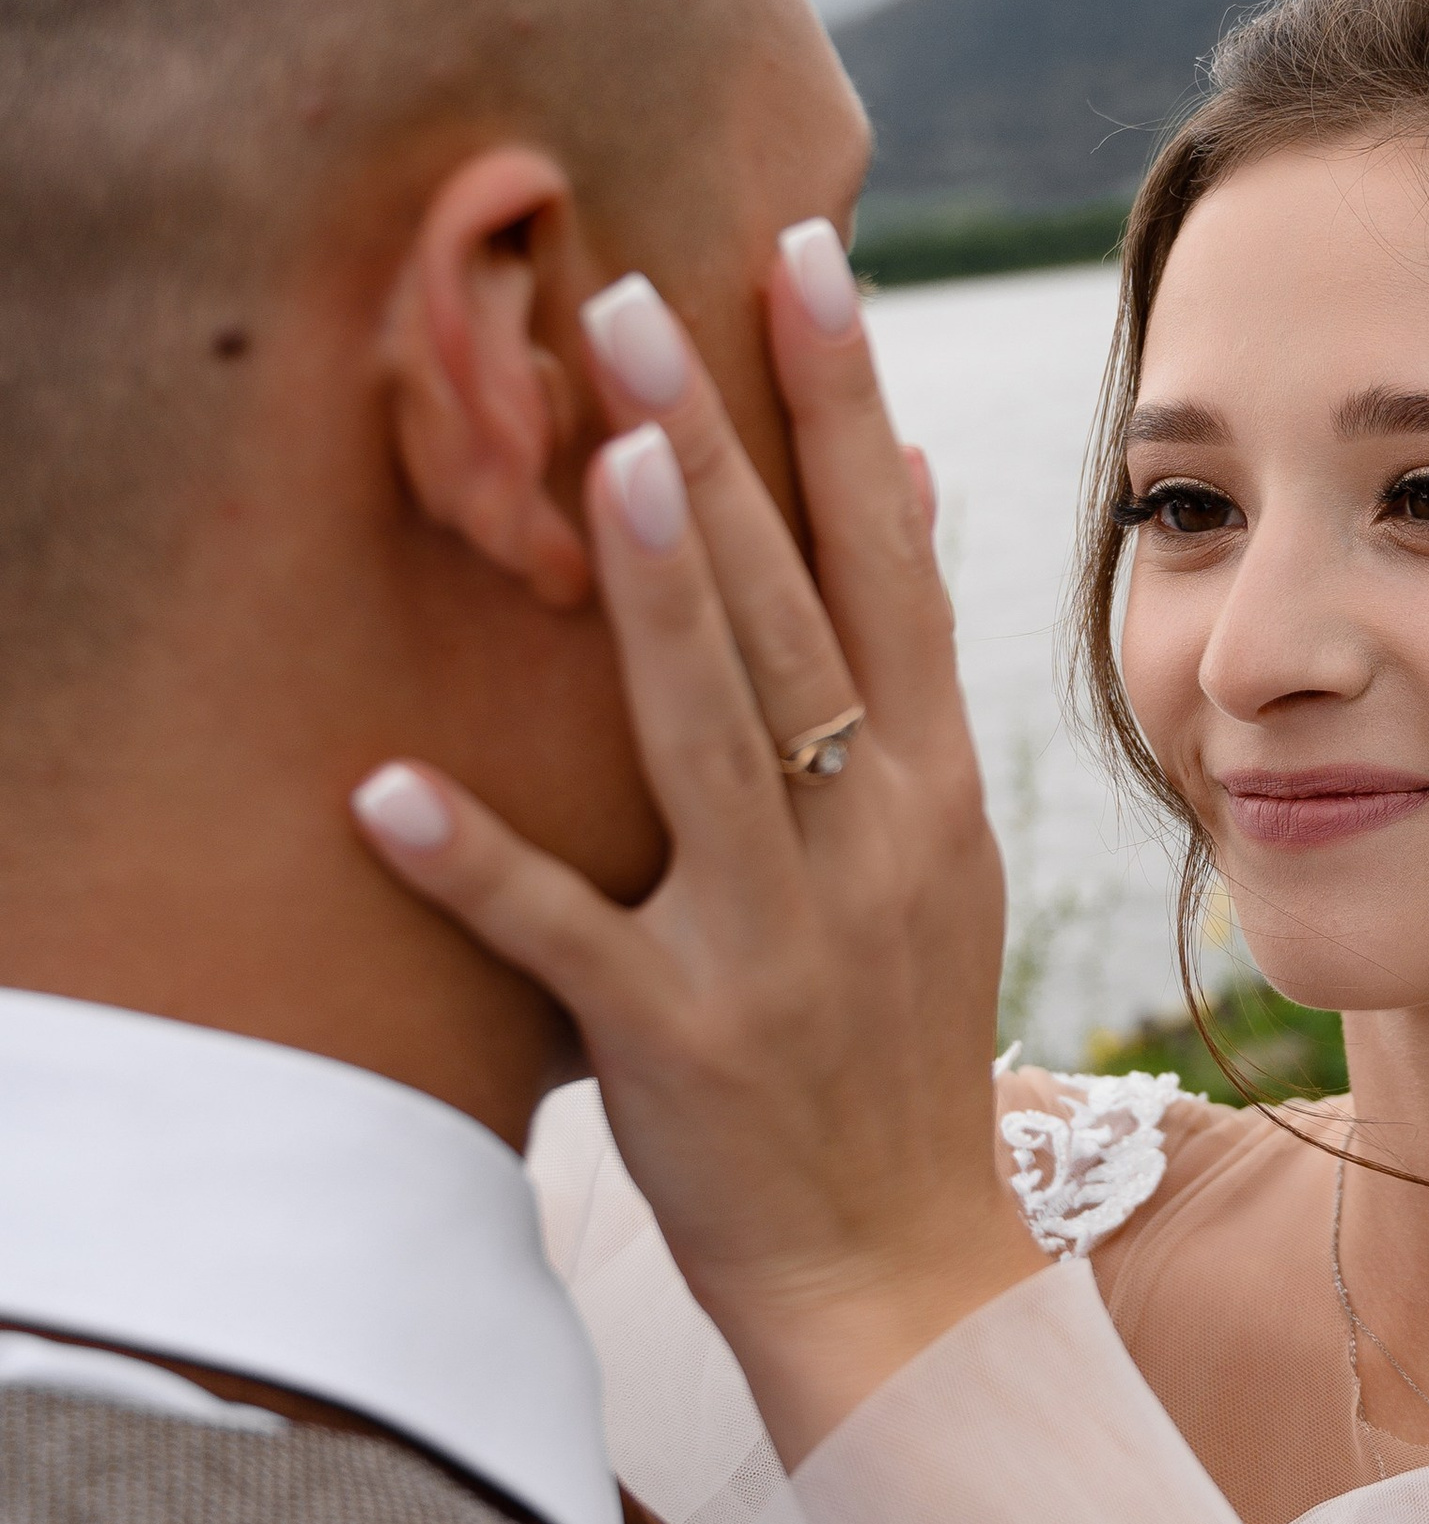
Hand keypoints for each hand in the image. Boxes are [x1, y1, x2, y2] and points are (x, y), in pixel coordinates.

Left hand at [353, 224, 1040, 1465]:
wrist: (905, 1264)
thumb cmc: (898, 1036)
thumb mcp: (942, 845)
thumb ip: (906, 671)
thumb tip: (909, 474)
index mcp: (927, 782)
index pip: (890, 559)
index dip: (846, 405)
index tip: (805, 259)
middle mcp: (866, 840)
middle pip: (793, 614)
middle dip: (720, 448)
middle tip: (637, 295)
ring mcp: (776, 939)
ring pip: (710, 741)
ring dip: (654, 599)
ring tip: (596, 458)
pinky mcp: (675, 1038)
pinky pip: (565, 937)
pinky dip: (480, 866)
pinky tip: (390, 792)